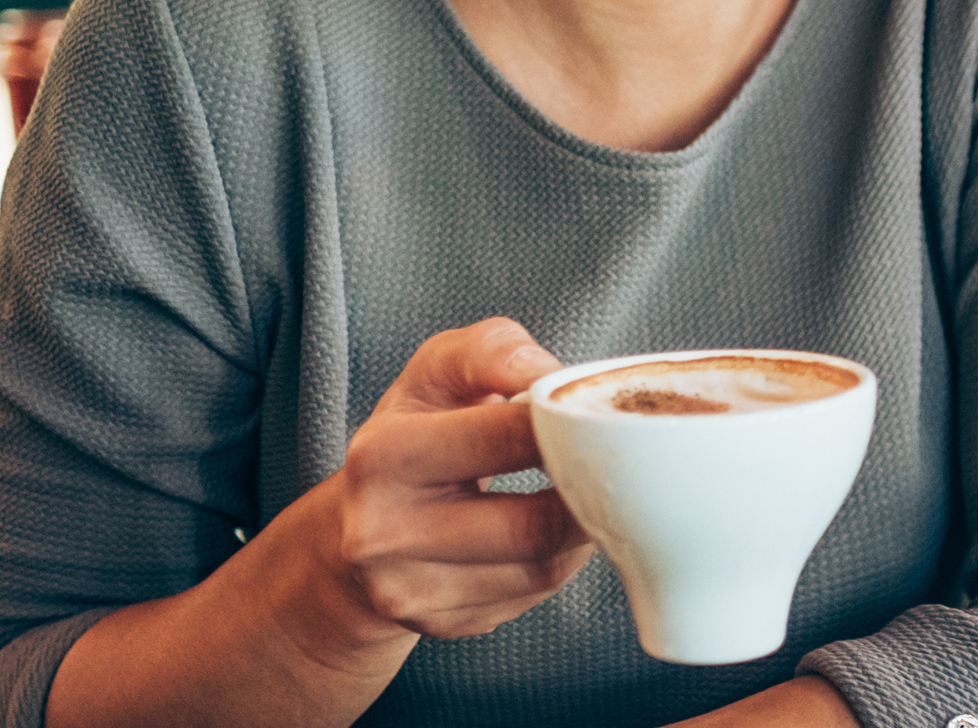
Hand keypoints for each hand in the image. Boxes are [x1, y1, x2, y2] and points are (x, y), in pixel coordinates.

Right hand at [325, 317, 591, 639]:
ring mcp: (411, 590)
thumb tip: (554, 376)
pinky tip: (553, 531)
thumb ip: (495, 351)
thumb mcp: (438, 371)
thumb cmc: (414, 432)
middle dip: (592, 492)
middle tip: (621, 464)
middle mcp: (384, 533)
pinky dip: (560, 562)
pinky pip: (532, 596)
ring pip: (543, 569)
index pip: (509, 439)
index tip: (601, 415)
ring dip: (584, 531)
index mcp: (383, 456)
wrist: (357, 527)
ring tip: (590, 493)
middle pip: (535, 525)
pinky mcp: (442, 625)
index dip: (571, 424)